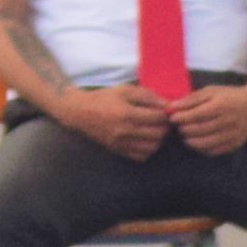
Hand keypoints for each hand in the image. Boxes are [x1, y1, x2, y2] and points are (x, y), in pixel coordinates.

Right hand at [57, 84, 175, 159]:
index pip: (159, 117)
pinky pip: (141, 156)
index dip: (166, 113)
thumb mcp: (124, 90)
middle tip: (162, 121)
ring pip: (153, 147)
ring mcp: (121, 143)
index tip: (165, 110)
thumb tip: (167, 104)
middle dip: (165, 126)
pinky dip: (148, 149)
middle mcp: (125, 131)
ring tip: (155, 130)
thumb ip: (147, 95)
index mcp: (127, 113)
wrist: (79, 112)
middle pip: (159, 134)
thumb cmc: (103, 99)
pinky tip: (145, 139)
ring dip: (158, 139)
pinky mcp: (118, 150)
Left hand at [168, 82, 246, 156]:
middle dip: (184, 129)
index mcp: (221, 105)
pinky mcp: (235, 144)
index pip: (195, 115)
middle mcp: (228, 121)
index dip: (180, 118)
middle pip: (198, 130)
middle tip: (178, 126)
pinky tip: (198, 141)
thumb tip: (171, 108)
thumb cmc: (230, 96)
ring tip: (186, 135)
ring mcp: (233, 134)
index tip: (172, 117)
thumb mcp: (212, 91)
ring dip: (190, 141)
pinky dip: (201, 148)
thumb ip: (191, 99)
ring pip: (205, 143)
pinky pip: (214, 151)